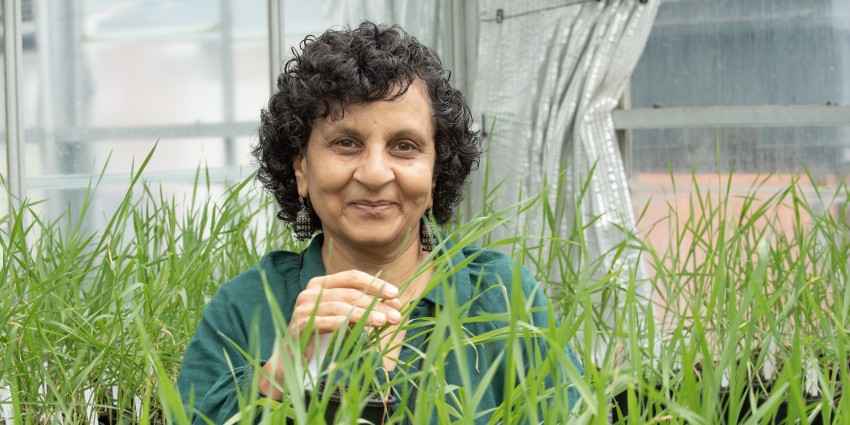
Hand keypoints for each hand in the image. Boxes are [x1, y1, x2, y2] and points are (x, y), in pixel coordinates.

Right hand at [259, 270, 402, 399]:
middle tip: (396, 314)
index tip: (395, 294)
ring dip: (365, 313)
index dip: (375, 283)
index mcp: (322, 283)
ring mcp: (304, 307)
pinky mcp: (300, 325)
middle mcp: (311, 291)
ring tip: (383, 321)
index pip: (352, 277)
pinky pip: (327, 321)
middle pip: (349, 292)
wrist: (293, 357)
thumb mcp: (346, 317)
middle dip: (376, 302)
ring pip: (340, 306)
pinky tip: (362, 327)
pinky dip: (346, 323)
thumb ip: (366, 308)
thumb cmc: (323, 334)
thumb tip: (396, 307)